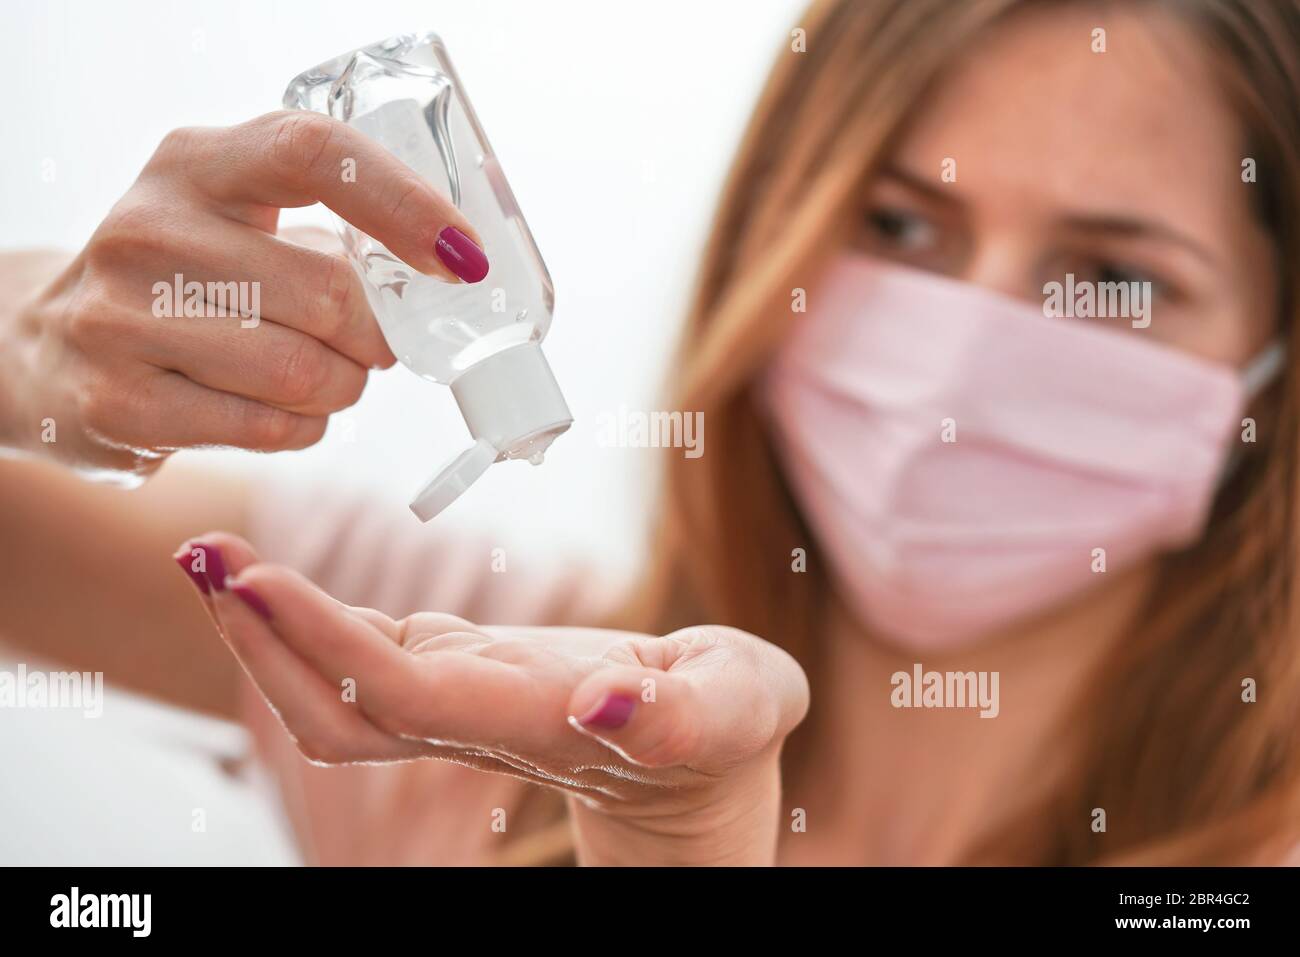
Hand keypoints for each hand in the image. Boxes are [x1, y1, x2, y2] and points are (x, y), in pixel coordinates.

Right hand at [0, 111, 484, 475]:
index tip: (462, 258)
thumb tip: (453, 268)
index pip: (315, 153)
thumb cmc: (188, 277)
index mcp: (193, 162)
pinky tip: (283, 410)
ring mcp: (120, 318)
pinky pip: (269, 428)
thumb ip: (329, 225)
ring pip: (304, 373)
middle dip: (378, 337)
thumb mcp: (236, 216)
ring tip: (326, 377)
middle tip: (374, 345)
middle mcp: (147, 228)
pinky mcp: (119, 403)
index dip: (406, 205)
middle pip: (329, 294)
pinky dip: (304, 427)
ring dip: (345, 388)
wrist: (56, 343)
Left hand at [173, 533, 809, 865]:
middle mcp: (475, 716)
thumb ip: (680, 710)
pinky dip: (310, 616)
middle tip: (201, 555)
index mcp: (530, 718)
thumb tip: (604, 700)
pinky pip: (366, 653)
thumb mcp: (739, 706)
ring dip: (267, 628)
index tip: (256, 581)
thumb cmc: (727, 728)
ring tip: (214, 557)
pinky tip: (275, 580)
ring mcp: (460, 698)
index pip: (400, 696)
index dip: (322, 646)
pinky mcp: (461, 672)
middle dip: (260, 642)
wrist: (700, 772)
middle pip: (335, 710)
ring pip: (337, 687)